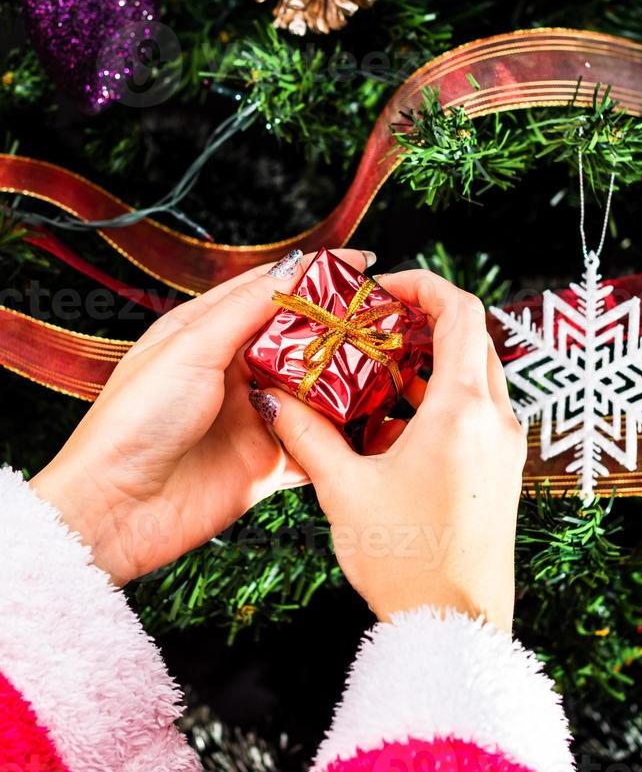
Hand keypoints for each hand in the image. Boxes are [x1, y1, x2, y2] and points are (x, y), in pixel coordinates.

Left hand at [29, 248, 372, 586]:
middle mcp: (232, 371)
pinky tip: (375, 424)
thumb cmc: (136, 420)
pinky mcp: (267, 461)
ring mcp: (253, 416)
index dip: (313, 275)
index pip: (267, 290)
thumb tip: (294, 267)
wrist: (118, 509)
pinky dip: (342, 436)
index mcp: (205, 332)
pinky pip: (315, 444)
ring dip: (348, 379)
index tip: (362, 262)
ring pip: (313, 390)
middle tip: (386, 315)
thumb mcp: (190, 348)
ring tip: (392, 362)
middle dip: (340, 326)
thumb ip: (246, 310)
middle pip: (298, 338)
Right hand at [248, 270, 525, 633]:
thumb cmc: (406, 560)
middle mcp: (493, 420)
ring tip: (374, 368)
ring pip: (473, 374)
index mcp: (461, 411)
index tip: (381, 289)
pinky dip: (436, 399)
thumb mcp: (344, 490)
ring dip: (428, 361)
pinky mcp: (498, 470)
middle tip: (373, 323)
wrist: (454, 626)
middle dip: (422, 320)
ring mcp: (501, 446)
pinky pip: (473, 411)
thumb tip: (272, 396)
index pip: (460, 311)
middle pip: (470, 337)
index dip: (421, 285)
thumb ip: (305, 434)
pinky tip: (390, 421)